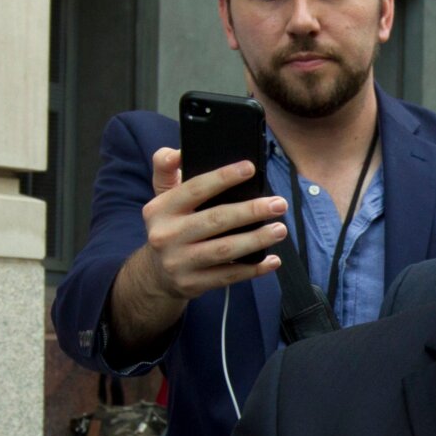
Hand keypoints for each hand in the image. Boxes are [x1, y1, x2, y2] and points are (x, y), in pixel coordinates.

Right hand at [135, 146, 289, 299]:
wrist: (156, 274)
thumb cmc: (170, 227)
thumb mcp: (162, 198)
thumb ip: (166, 170)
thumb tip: (178, 151)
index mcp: (160, 209)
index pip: (195, 189)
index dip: (223, 177)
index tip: (250, 168)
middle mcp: (166, 235)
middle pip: (216, 220)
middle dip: (251, 211)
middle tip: (279, 204)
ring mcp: (179, 262)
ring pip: (226, 250)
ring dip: (257, 239)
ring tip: (280, 230)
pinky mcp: (193, 283)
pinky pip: (229, 275)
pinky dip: (254, 268)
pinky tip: (273, 260)